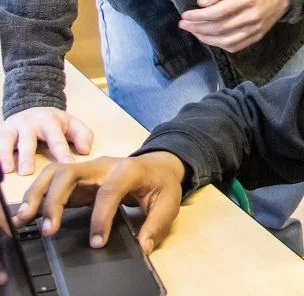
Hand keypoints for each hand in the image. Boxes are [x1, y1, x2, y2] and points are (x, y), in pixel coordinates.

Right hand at [0, 107, 93, 175]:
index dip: (62, 153)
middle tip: (28, 172)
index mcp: (50, 121)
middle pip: (29, 140)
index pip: (57, 139)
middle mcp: (30, 123)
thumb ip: (83, 135)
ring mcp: (14, 127)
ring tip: (8, 169)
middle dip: (28, 156)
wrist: (33, 107)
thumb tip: (85, 151)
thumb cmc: (55, 123)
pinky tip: (0, 166)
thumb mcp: (72, 124)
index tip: (66, 166)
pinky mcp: (2, 132)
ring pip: (8, 140)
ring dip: (6, 154)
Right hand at [13, 153, 184, 255]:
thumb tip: (143, 247)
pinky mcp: (80, 178)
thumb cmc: (162, 183)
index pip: (110, 189)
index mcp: (129, 170)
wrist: (159, 164)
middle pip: (71, 173)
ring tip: (26, 218)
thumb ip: (157, 225)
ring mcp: (89, 169)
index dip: (101, 216)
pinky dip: (38, 193)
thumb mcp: (169, 203)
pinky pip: (54, 180)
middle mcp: (105, 165)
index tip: (97, 242)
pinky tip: (29, 213)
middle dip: (55, 200)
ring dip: (39, 194)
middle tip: (49, 230)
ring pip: (56, 172)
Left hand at [179, 0, 288, 52]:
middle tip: (183, 25)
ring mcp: (255, 29)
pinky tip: (209, 38)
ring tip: (194, 32)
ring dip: (206, 38)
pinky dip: (219, 45)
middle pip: (219, 28)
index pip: (217, 12)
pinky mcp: (257, 36)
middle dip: (197, 28)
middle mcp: (251, 17)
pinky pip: (235, 46)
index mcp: (246, 0)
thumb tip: (201, 4)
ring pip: (226, 41)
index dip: (198, 16)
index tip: (184, 15)